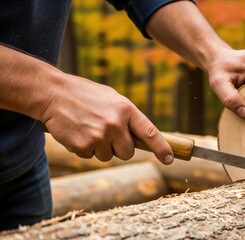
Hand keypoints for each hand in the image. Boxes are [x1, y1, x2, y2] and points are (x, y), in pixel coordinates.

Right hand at [40, 71, 173, 163]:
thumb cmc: (84, 95)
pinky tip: (77, 132)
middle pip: (127, 153)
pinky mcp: (83, 146)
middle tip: (106, 134)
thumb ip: (127, 116)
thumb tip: (141, 137)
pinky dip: (83, 148)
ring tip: (88, 128)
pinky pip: (89, 156)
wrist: (52, 93)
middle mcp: (115, 124)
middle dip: (119, 148)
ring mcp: (99, 136)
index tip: (170, 159)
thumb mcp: (111, 98)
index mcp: (126, 109)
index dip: (162, 148)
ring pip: (107, 156)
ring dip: (99, 148)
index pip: (150, 133)